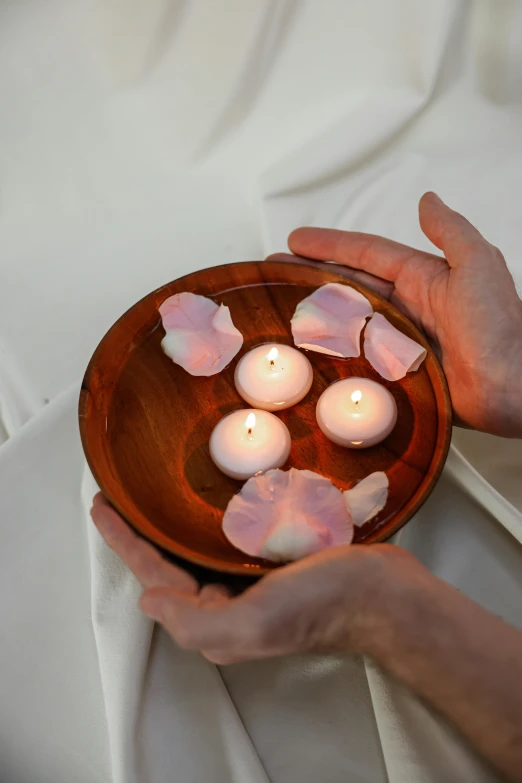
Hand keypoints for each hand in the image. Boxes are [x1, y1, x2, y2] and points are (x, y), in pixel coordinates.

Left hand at [91, 493, 521, 779]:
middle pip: (174, 560)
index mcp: (217, 618)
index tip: (102, 506)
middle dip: (146, 531)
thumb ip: (195, 621)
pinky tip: (212, 491)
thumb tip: (149, 602)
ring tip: (158, 491)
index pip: (156, 577)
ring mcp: (254, 576)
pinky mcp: (278, 555)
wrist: (385, 594)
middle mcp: (230, 600)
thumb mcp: (254, 622)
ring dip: (177, 520)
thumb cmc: (324, 608)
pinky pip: (235, 532)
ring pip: (202, 545)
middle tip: (123, 496)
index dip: (125, 542)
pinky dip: (216, 513)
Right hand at [268, 192, 521, 437]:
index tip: (296, 239)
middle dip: (310, 276)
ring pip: (348, 320)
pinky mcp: (398, 371)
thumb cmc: (501, 327)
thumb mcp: (478, 264)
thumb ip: (450, 232)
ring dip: (315, 311)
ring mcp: (400, 339)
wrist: (512, 387)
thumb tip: (427, 201)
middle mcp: (408, 306)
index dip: (329, 244)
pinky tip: (308, 348)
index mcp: (423, 277)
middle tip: (274, 271)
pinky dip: (333, 350)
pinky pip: (358, 356)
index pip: (365, 254)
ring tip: (280, 305)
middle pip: (348, 285)